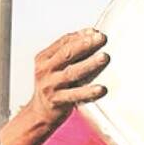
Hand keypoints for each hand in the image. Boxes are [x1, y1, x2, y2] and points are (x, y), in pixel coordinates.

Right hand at [0, 28, 109, 144]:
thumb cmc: (52, 87)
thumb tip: (91, 34)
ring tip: (104, 58)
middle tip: (101, 39)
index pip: (63, 42)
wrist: (39, 112)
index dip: (80, 35)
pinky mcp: (57, 101)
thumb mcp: (54, 66)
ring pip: (71, 73)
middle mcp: (45, 70)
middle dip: (85, 45)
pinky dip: (88, 91)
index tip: (95, 32)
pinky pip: (75, 95)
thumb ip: (68, 52)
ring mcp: (50, 86)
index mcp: (43, 58)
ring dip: (89, 64)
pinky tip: (100, 88)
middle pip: (66, 54)